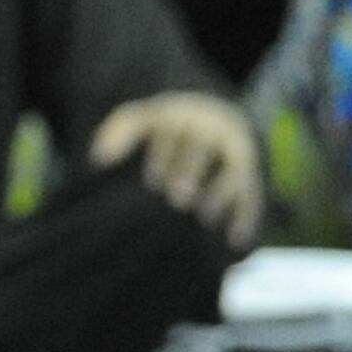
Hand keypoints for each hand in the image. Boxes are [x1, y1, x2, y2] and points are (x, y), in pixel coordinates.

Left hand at [92, 91, 264, 246]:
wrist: (213, 112)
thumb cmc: (164, 124)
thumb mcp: (139, 118)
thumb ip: (117, 133)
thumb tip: (99, 159)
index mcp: (181, 114)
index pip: (172, 133)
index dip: (163, 156)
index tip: (152, 181)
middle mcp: (211, 129)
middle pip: (202, 149)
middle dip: (190, 171)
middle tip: (178, 197)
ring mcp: (235, 149)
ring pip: (234, 169)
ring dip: (223, 192)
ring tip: (205, 218)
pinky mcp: (250, 171)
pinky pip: (252, 191)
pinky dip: (247, 214)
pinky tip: (235, 239)